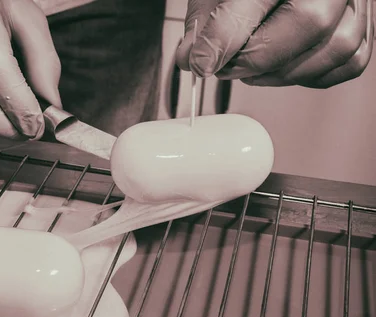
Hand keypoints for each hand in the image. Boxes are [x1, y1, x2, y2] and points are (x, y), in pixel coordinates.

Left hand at [174, 0, 373, 87]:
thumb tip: (191, 59)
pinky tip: (283, 69)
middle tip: (227, 68)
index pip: (252, 4)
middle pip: (311, 24)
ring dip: (285, 73)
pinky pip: (350, 61)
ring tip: (252, 69)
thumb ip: (204, 23)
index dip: (222, 42)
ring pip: (336, 47)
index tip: (201, 63)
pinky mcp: (360, 23)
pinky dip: (313, 76)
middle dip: (259, 59)